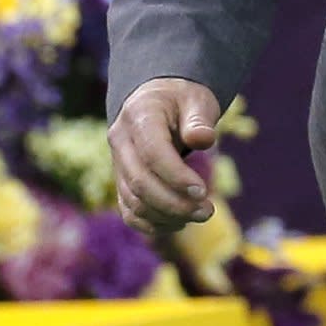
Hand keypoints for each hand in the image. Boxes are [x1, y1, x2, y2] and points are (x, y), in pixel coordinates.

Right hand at [109, 76, 223, 236]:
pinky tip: (179, 223)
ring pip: (133, 201)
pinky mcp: (122, 182)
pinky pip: (130, 211)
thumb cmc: (182, 100)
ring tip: (200, 215)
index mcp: (139, 116)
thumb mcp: (196, 100)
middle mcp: (121, 141)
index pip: (152, 153)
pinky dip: (152, 225)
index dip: (176, 177)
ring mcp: (118, 164)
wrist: (158, 100)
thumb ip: (199, 119)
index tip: (202, 192)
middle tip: (207, 211)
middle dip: (174, 203)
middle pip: (140, 182)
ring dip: (167, 216)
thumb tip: (203, 139)